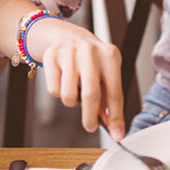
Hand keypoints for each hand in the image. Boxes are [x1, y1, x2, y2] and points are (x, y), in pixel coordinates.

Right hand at [36, 20, 124, 139]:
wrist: (66, 34)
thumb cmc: (90, 58)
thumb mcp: (105, 71)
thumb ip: (109, 97)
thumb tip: (113, 126)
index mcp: (110, 55)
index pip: (115, 92)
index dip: (116, 117)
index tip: (117, 134)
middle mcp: (90, 51)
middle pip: (91, 95)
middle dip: (90, 118)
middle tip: (90, 126)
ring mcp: (70, 52)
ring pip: (69, 95)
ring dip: (71, 102)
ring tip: (74, 92)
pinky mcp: (52, 56)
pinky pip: (53, 89)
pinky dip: (58, 92)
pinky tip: (63, 80)